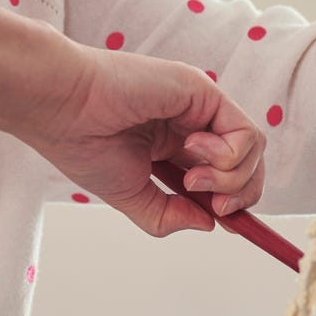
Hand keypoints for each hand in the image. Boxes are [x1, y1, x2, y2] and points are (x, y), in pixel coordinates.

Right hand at [29, 45, 265, 235]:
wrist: (61, 109)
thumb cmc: (83, 144)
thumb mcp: (130, 196)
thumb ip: (169, 215)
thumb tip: (209, 224)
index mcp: (174, 145)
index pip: (224, 174)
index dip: (232, 201)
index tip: (222, 221)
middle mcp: (192, 123)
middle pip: (248, 163)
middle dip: (240, 194)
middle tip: (215, 206)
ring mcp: (200, 106)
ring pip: (253, 149)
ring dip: (230, 178)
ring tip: (191, 179)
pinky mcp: (203, 91)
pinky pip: (245, 132)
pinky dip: (228, 156)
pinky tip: (192, 152)